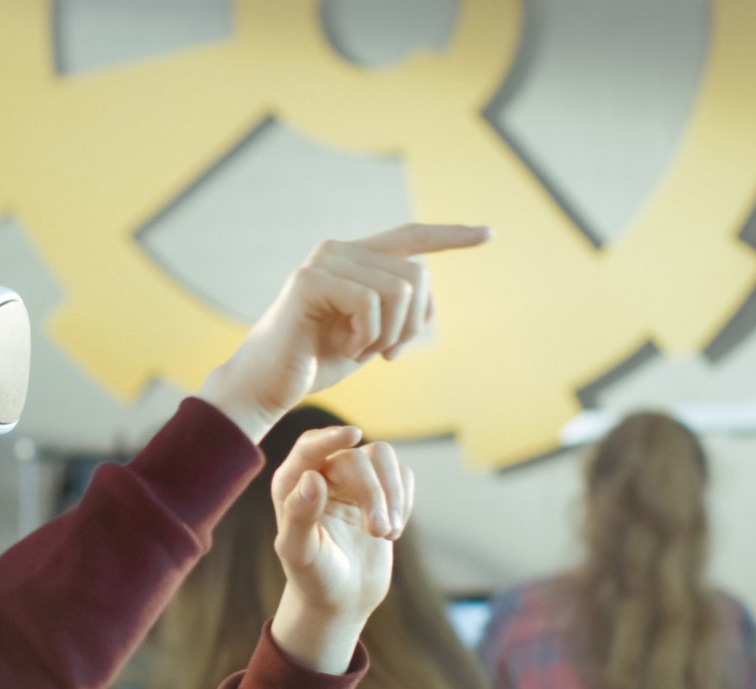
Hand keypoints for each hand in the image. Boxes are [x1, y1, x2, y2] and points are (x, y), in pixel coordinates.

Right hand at [200, 223, 491, 441]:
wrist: (267, 385)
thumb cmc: (315, 363)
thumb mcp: (371, 337)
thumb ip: (398, 314)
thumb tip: (429, 302)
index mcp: (354, 259)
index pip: (410, 237)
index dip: (451, 236)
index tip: (488, 234)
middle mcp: (339, 250)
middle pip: (416, 273)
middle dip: (413, 322)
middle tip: (388, 354)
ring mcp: (324, 262)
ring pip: (399, 289)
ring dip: (391, 333)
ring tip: (365, 353)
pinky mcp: (310, 281)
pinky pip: (371, 303)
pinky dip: (369, 336)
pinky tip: (349, 349)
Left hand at [267, 424, 413, 673]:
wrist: (342, 598)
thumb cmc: (314, 578)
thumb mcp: (300, 553)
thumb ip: (299, 516)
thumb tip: (312, 478)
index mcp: (292, 484)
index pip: (310, 447)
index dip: (331, 438)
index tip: (353, 435)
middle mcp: (322, 474)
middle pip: (357, 458)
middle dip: (374, 494)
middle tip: (381, 533)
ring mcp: (353, 481)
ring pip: (383, 457)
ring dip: (393, 493)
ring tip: (388, 533)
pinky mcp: (381, 491)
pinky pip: (402, 474)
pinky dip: (404, 500)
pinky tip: (393, 531)